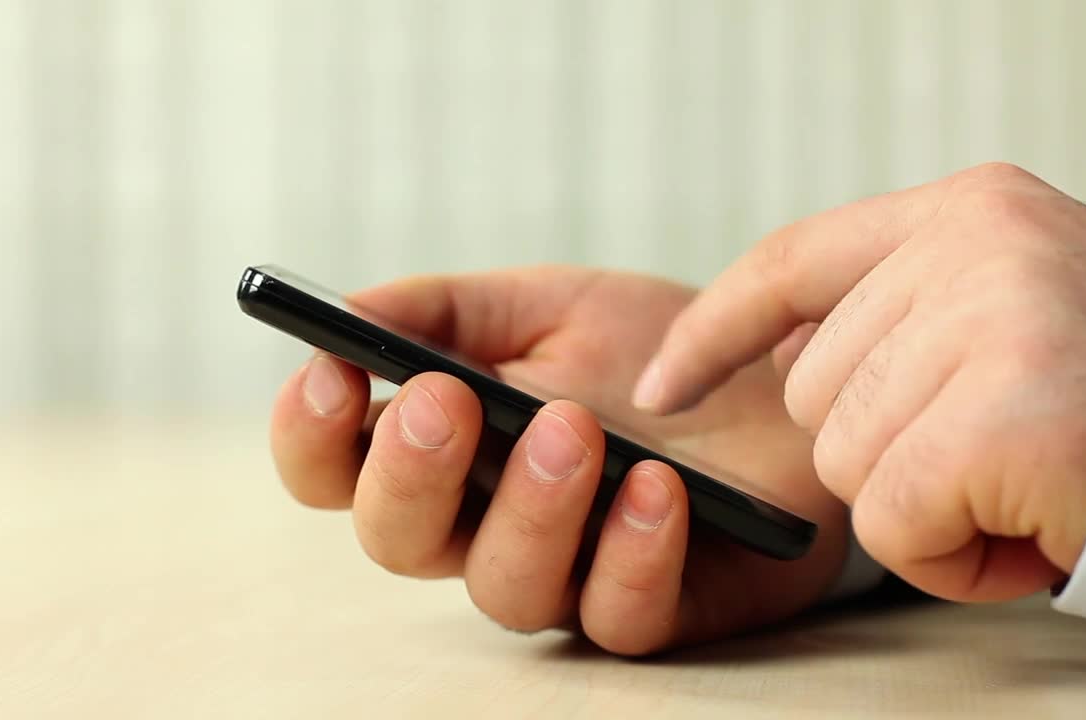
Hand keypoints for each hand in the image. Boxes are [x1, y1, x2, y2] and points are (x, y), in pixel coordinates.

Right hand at [269, 267, 849, 653]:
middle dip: (409, 473)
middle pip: (398, 539)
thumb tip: (347, 314)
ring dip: (528, 508)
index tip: (330, 373)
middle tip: (446, 400)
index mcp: (446, 450)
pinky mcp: (656, 604)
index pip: (337, 470)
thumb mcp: (550, 304)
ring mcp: (568, 570)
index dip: (312, 435)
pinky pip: (619, 615)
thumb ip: (449, 309)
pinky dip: (632, 554)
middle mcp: (487, 521)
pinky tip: (655, 488)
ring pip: (503, 588)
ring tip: (571, 430)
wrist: (774, 379)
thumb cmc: (649, 352)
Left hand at [633, 162, 1085, 601]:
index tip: (661, 385)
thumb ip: (901, 311)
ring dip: (924, 509)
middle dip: (886, 450)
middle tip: (994, 455)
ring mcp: (990, 321)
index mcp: (969, 210)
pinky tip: (1027, 534)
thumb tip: (783, 356)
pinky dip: (950, 559)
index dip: (713, 331)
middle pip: (814, 392)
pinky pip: (896, 521)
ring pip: (848, 464)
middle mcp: (974, 246)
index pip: (791, 262)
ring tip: (1020, 490)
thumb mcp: (1012, 307)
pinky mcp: (1003, 413)